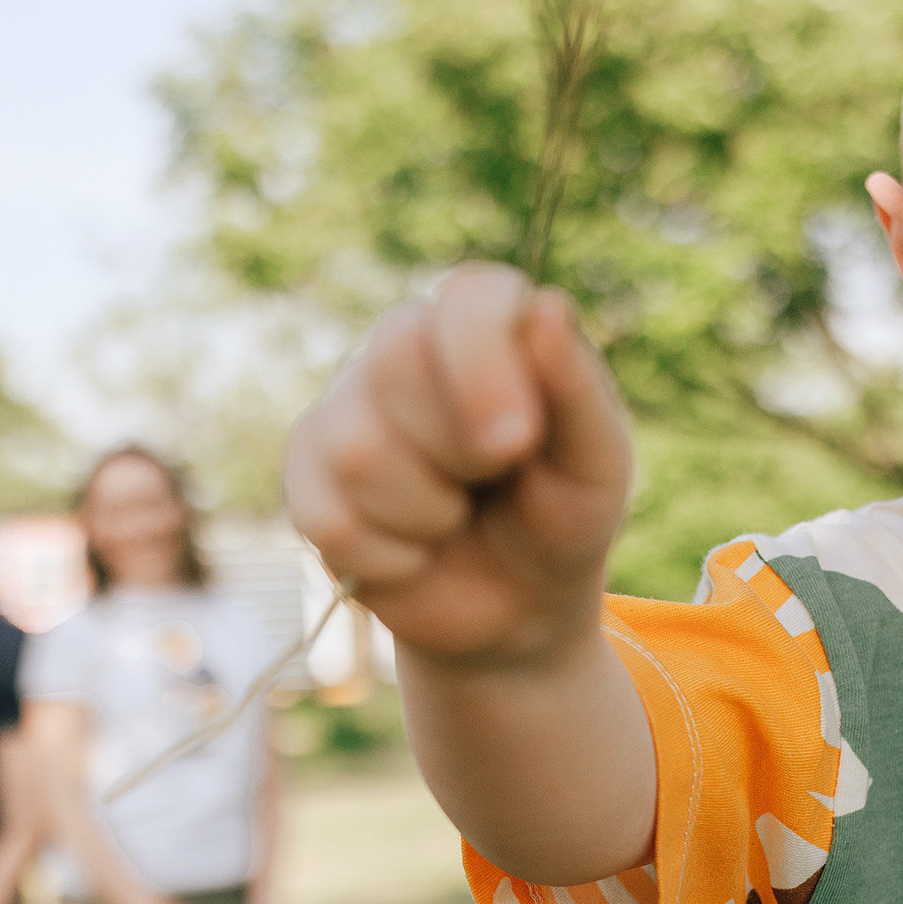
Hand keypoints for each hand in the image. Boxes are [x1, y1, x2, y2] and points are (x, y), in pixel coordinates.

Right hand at [284, 264, 632, 669]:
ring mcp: (347, 408)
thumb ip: (577, 391)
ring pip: (358, 450)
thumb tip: (544, 309)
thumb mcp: (595, 466)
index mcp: (489, 326)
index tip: (517, 441)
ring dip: (426, 513)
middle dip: (458, 449)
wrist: (514, 606)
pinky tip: (415, 552)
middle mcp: (407, 348)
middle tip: (492, 482)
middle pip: (396, 358)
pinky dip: (390, 558)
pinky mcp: (308, 475)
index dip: (482, 361)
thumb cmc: (562, 518)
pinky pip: (328, 519)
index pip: (468, 297)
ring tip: (454, 518)